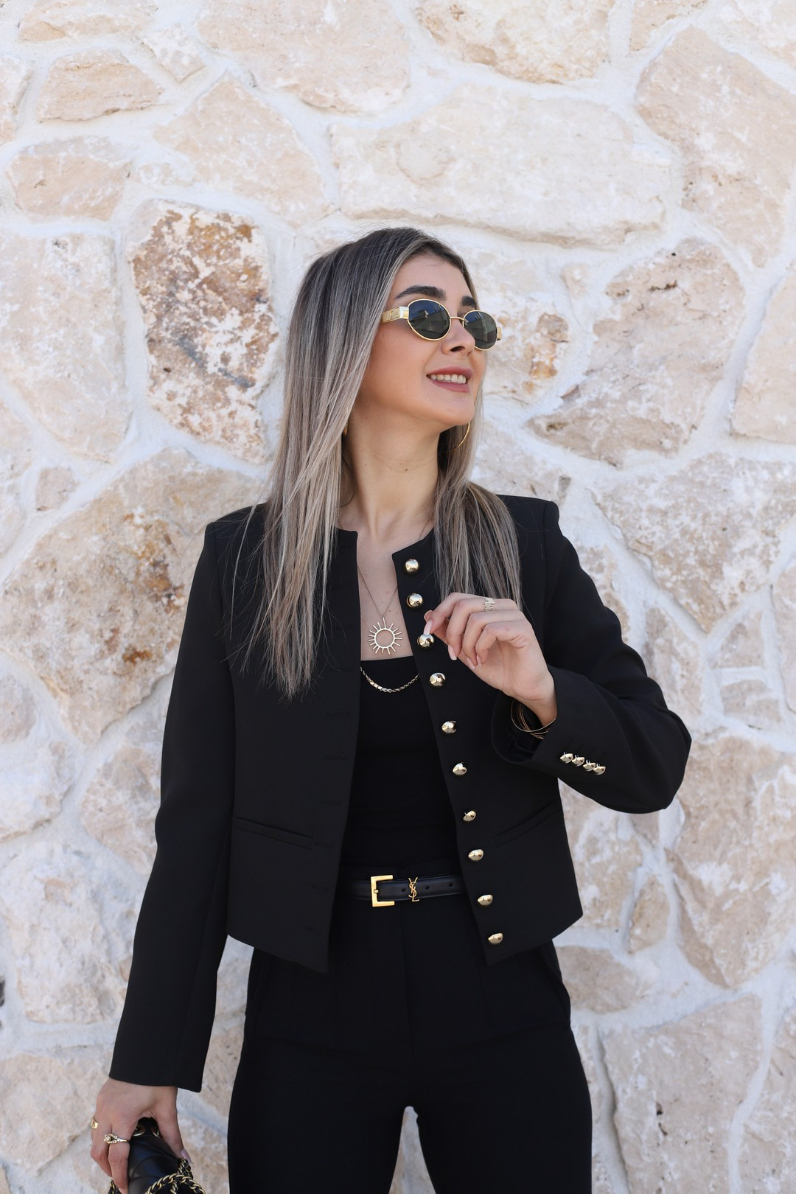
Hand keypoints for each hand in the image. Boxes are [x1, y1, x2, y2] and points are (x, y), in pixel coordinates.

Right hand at [90, 1079, 186, 1193]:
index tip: (125, 1189)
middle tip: (121, 1178)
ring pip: (94, 1139)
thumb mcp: (166, 1107)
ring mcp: (101, 1105)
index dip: (120, 1176)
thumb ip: (172, 1136)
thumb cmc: (158, 1077)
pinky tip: (117, 1139)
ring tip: (119, 1162)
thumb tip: (183, 1159)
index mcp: (123, 1116)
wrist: (148, 1049)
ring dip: (103, 1154)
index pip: (117, 1156)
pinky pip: (97, 1125)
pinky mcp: (101, 1098)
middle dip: (108, 1169)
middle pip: (98, 1152)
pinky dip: (103, 1138)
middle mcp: (107, 1112)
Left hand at [424, 593, 556, 723]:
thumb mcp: (466, 650)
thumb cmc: (499, 667)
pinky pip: (491, 630)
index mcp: (489, 607)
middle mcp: (502, 605)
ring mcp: (514, 615)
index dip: (439, 612)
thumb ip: (450, 633)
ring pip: (476, 618)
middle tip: (454, 654)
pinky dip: (481, 647)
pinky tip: (483, 659)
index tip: (427, 631)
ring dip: (467, 644)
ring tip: (473, 660)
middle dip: (452, 632)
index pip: (458, 597)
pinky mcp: (522, 628)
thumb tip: (428, 616)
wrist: (523, 687)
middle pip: (464, 605)